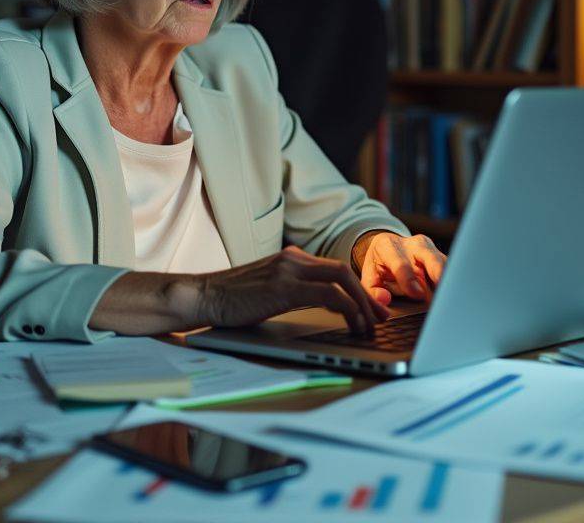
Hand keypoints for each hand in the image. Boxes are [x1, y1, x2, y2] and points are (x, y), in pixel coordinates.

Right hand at [197, 246, 389, 334]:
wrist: (201, 295)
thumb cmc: (230, 300)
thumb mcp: (266, 291)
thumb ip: (291, 292)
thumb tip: (319, 308)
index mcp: (290, 259)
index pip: (334, 269)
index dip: (358, 288)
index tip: (372, 307)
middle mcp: (292, 259)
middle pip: (343, 271)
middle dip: (367, 295)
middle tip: (382, 317)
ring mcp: (288, 270)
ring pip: (341, 279)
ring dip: (362, 303)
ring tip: (372, 325)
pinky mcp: (283, 287)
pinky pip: (327, 294)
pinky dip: (347, 307)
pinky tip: (353, 323)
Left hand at [355, 232, 446, 305]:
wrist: (391, 248)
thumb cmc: (380, 265)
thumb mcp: (370, 276)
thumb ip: (373, 290)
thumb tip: (384, 300)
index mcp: (389, 245)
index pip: (400, 263)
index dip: (408, 279)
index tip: (417, 295)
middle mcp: (413, 244)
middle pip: (431, 258)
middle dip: (437, 275)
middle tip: (440, 296)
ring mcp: (431, 249)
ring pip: (445, 264)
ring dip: (447, 283)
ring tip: (449, 299)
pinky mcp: (442, 257)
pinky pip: (451, 270)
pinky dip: (452, 283)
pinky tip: (453, 296)